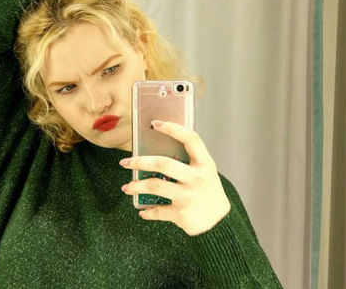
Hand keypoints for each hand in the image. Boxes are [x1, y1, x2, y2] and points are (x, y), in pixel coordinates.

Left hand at [120, 121, 231, 235]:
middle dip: (140, 161)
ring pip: (155, 186)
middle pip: (163, 164)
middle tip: (126, 162)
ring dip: (136, 186)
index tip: (155, 124)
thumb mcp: (206, 171)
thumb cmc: (208, 191)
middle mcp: (197, 178)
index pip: (191, 139)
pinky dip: (147, 211)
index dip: (173, 129)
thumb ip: (189, 160)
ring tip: (127, 187)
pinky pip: (158, 211)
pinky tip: (143, 210)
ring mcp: (189, 197)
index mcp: (205, 163)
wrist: (220, 222)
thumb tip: (158, 148)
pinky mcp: (182, 214)